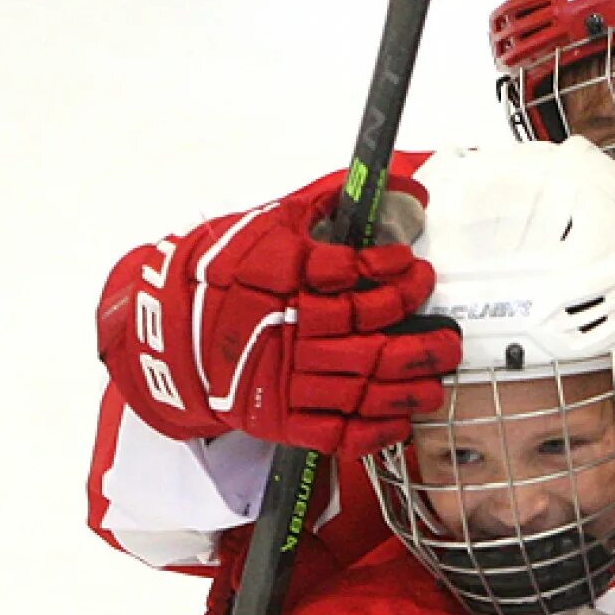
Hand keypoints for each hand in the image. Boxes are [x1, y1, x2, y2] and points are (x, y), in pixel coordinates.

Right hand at [95, 171, 460, 453]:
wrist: (167, 326)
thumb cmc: (224, 272)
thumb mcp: (271, 224)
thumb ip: (330, 201)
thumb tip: (398, 182)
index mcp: (282, 280)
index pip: (347, 275)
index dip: (388, 273)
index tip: (412, 267)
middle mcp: (288, 330)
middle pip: (369, 341)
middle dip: (419, 343)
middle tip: (448, 337)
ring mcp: (284, 378)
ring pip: (361, 388)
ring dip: (407, 386)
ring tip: (435, 377)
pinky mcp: (279, 417)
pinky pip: (335, 432)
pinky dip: (373, 430)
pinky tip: (400, 420)